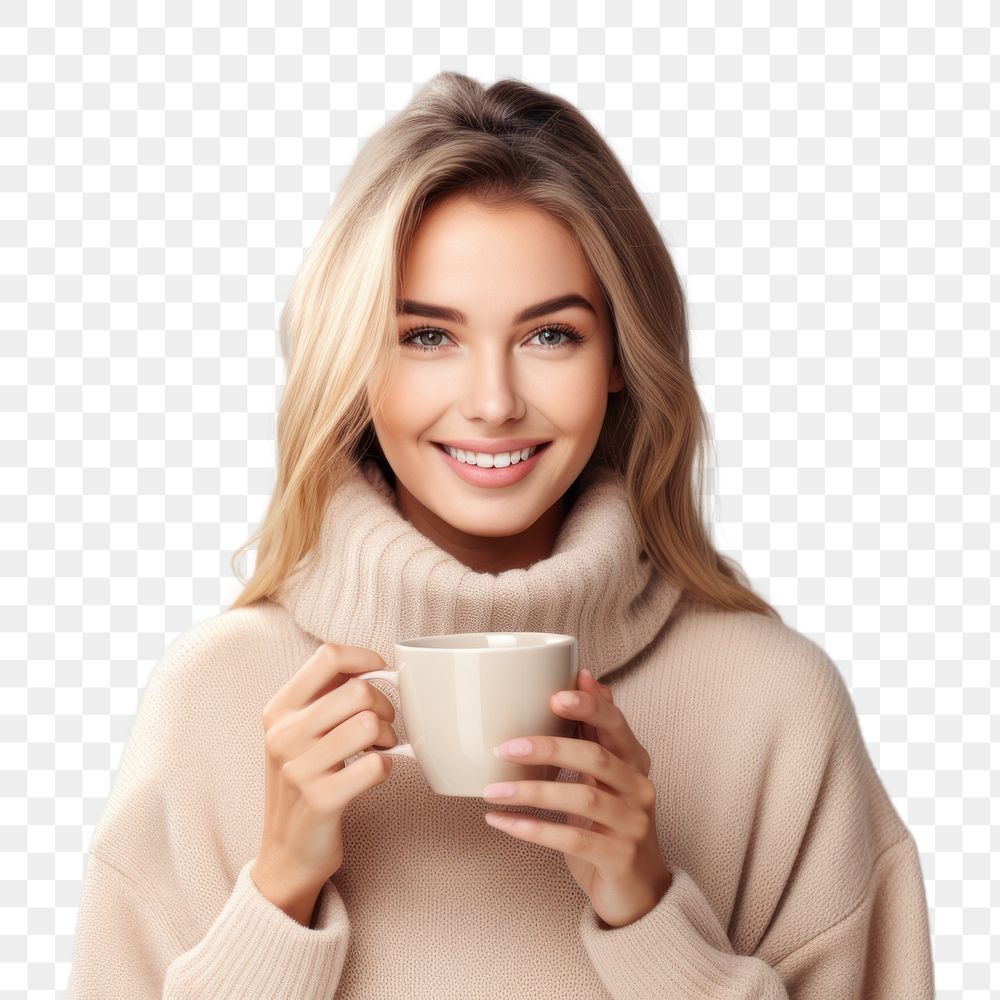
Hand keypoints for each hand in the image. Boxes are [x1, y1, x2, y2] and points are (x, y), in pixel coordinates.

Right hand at [254, 642, 398, 910]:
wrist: (286, 851)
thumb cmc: (303, 780)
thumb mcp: (298, 732)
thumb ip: (325, 695)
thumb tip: (369, 663)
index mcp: (278, 710)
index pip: (328, 656)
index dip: (365, 658)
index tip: (381, 673)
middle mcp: (282, 735)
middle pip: (357, 690)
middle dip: (384, 706)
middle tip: (383, 727)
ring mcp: (298, 769)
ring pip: (367, 725)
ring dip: (387, 736)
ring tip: (380, 748)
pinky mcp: (320, 801)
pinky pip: (374, 766)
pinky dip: (385, 766)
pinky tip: (376, 772)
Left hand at [482, 667, 672, 927]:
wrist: (639, 890)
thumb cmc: (612, 822)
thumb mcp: (607, 775)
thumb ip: (595, 731)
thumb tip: (584, 675)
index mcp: (635, 761)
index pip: (616, 724)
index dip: (589, 707)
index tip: (555, 695)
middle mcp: (640, 788)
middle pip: (597, 758)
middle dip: (550, 747)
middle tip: (506, 745)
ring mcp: (633, 825)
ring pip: (582, 800)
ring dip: (532, 791)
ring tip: (492, 789)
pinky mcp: (618, 858)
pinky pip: (572, 839)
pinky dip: (533, 829)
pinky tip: (502, 822)